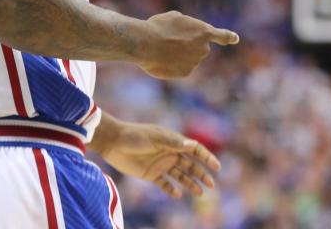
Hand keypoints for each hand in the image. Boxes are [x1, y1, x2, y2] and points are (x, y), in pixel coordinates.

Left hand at [99, 121, 219, 198]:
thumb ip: (173, 142)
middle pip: (190, 165)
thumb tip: (192, 145)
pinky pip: (165, 184)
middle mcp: (169, 153)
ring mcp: (161, 164)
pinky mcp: (151, 174)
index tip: (216, 167)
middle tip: (211, 184)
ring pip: (180, 175)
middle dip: (201, 174)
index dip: (206, 157)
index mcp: (173, 141)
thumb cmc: (135, 136)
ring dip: (190, 183)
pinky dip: (172, 189)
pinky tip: (178, 194)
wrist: (113, 142)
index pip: (194, 149)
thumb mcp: (155, 138)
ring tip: (199, 193)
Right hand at [137, 11, 238, 78]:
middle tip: (170, 40)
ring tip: (162, 49)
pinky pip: (181, 68)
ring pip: (188, 58)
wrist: (147, 44)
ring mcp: (196, 62)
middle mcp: (203, 49)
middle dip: (188, 46)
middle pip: (198, 48)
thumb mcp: (174, 18)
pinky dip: (172, 65)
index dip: (228, 37)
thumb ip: (186, 27)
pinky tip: (162, 59)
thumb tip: (184, 36)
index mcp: (203, 31)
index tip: (234, 39)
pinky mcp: (186, 73)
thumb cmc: (158, 27)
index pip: (221, 35)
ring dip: (178, 55)